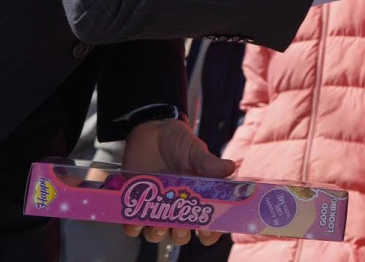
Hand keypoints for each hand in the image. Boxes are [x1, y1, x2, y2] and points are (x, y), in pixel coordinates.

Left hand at [121, 118, 235, 247]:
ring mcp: (156, 208)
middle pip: (181, 234)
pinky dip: (133, 227)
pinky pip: (133, 226)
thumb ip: (209, 163)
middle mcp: (178, 207)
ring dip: (158, 232)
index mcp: (198, 198)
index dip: (209, 232)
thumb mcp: (195, 151)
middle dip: (181, 234)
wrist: (151, 130)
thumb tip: (231, 168)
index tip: (206, 230)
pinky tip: (135, 220)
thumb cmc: (178, 142)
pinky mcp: (135, 205)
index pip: (207, 223)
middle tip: (180, 225)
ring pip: (157, 234)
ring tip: (158, 223)